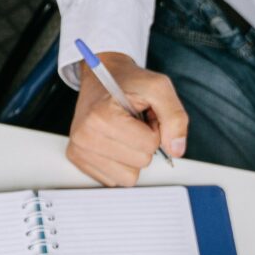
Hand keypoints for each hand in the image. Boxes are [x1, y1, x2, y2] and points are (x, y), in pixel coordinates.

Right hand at [65, 51, 189, 187]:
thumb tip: (176, 150)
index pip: (149, 144)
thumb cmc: (127, 81)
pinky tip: (114, 142)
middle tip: (134, 122)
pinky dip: (120, 164)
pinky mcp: (78, 159)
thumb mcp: (158, 87)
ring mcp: (79, 150)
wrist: (101, 75)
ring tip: (125, 132)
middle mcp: (84, 136)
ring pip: (128, 177)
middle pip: (140, 162)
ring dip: (133, 156)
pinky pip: (114, 180)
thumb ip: (175, 117)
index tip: (143, 114)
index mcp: (101, 116)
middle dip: (144, 143)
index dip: (155, 128)